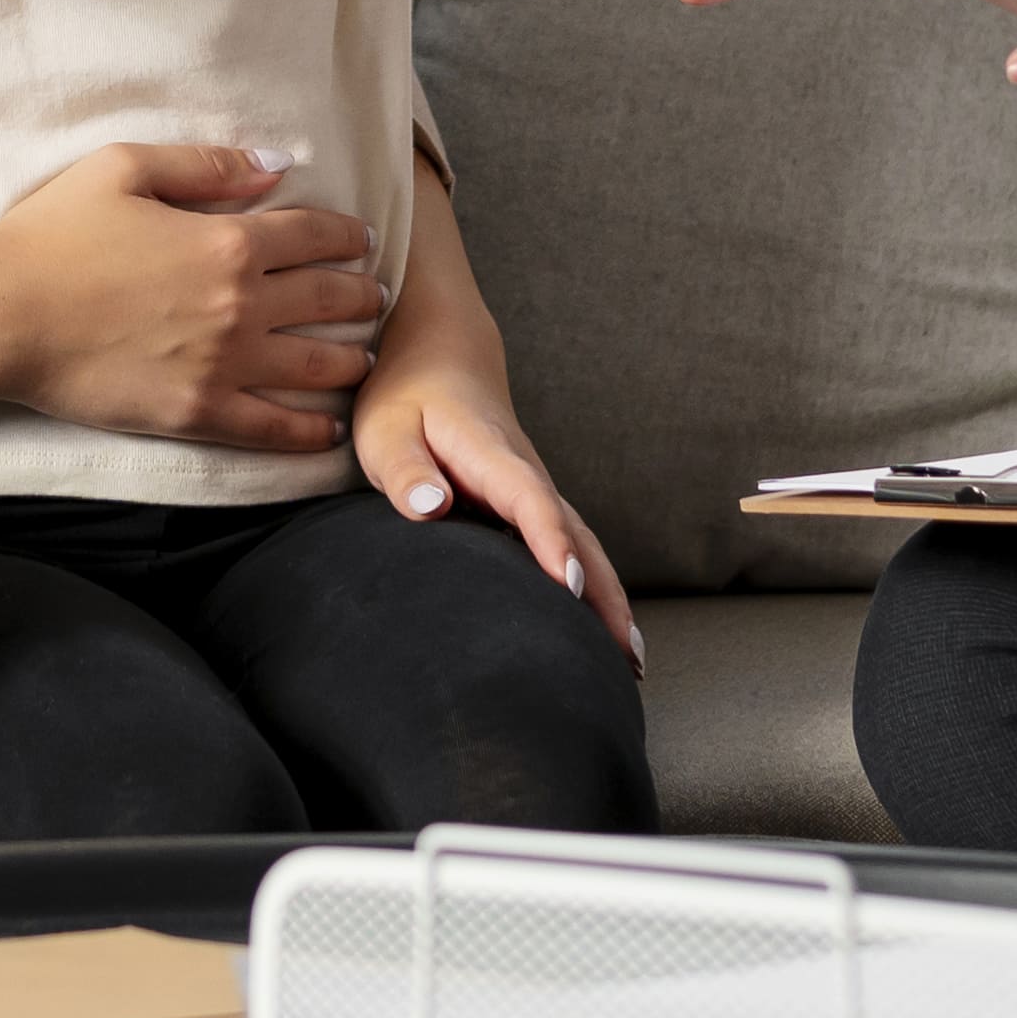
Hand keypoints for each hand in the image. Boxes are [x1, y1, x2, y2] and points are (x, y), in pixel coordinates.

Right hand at [0, 141, 382, 451]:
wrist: (3, 314)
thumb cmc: (55, 234)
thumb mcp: (126, 168)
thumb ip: (208, 165)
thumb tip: (278, 162)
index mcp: (228, 241)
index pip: (315, 236)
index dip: (348, 236)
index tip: (362, 240)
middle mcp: (241, 306)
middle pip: (330, 300)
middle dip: (362, 296)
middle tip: (375, 297)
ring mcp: (224, 365)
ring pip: (318, 366)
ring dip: (351, 359)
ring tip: (364, 357)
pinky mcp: (198, 413)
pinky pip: (274, 428)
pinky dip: (311, 431)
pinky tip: (329, 429)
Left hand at [350, 360, 638, 662]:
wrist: (439, 356)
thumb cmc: (406, 399)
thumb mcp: (385, 431)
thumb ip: (405, 471)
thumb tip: (431, 508)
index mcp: (489, 454)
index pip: (527, 499)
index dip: (549, 541)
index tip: (568, 585)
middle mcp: (525, 474)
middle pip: (575, 533)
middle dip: (602, 592)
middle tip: (625, 655)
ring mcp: (534, 489)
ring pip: (582, 543)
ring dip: (610, 598)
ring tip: (631, 661)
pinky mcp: (531, 503)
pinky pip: (570, 544)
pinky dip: (594, 584)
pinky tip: (602, 628)